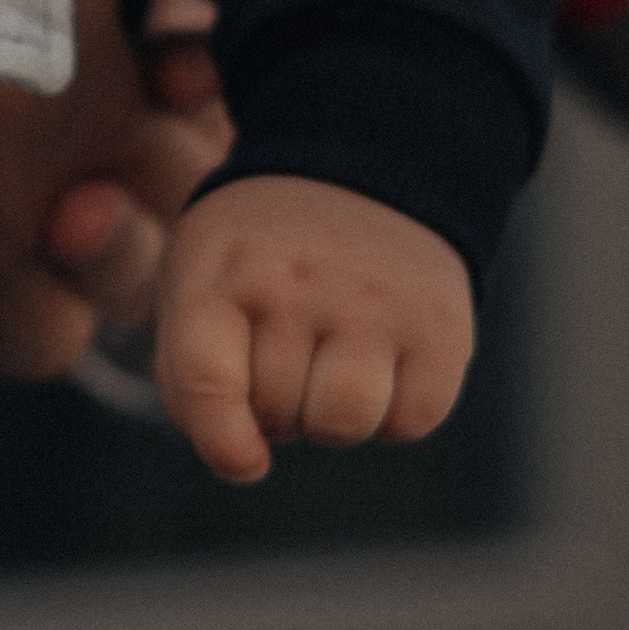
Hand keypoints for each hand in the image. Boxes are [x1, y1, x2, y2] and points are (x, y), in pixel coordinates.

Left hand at [152, 176, 474, 484]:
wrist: (364, 169)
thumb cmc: (260, 254)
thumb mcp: (198, 281)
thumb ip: (188, 374)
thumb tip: (238, 460)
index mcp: (221, 269)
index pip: (207, 382)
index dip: (222, 442)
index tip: (245, 461)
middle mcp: (298, 280)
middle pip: (278, 414)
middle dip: (276, 411)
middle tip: (289, 356)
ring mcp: (373, 300)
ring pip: (344, 424)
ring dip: (333, 421)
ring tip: (330, 368)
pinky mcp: (440, 323)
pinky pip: (412, 421)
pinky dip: (395, 415)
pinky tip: (383, 364)